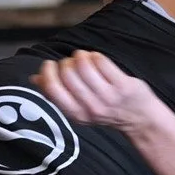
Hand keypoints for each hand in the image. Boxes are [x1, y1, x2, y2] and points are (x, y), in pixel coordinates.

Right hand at [34, 50, 158, 133]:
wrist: (140, 119)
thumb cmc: (106, 110)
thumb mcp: (79, 108)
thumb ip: (57, 94)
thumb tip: (34, 79)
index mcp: (76, 114)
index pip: (52, 89)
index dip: (48, 71)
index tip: (52, 65)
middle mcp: (91, 107)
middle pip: (67, 72)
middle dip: (67, 62)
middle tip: (73, 64)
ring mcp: (108, 97)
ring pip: (84, 64)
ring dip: (82, 56)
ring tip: (85, 59)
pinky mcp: (122, 85)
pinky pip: (101, 61)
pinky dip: (96, 56)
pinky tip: (98, 60)